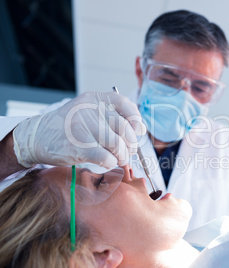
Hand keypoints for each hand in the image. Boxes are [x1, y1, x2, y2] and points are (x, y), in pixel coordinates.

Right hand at [13, 92, 145, 167]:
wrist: (37, 137)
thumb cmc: (69, 127)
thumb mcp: (89, 112)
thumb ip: (113, 116)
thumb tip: (140, 130)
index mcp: (94, 99)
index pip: (124, 103)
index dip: (136, 118)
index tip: (138, 130)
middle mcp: (90, 111)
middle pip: (125, 128)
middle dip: (131, 144)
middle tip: (128, 151)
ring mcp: (83, 129)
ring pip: (117, 144)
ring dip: (122, 156)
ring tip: (118, 158)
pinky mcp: (78, 148)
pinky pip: (106, 157)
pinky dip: (111, 162)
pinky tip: (107, 162)